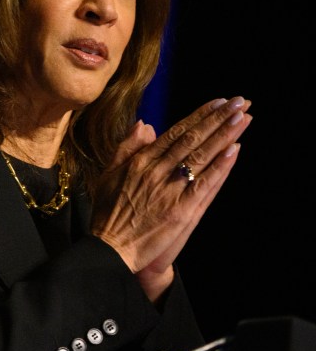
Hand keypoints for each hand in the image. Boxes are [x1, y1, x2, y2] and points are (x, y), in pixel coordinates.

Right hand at [90, 96, 252, 300]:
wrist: (110, 249)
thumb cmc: (108, 214)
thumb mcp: (108, 175)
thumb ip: (126, 148)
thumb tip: (144, 125)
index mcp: (139, 162)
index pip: (175, 133)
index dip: (198, 116)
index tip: (217, 102)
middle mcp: (156, 172)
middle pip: (192, 139)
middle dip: (217, 119)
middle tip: (238, 102)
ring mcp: (170, 191)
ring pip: (201, 156)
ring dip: (224, 135)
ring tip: (242, 117)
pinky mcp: (181, 211)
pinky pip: (205, 184)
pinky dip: (220, 166)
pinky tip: (234, 149)